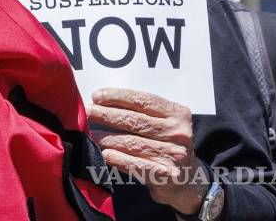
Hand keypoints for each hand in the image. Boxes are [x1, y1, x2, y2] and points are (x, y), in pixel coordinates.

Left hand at [88, 87, 207, 215]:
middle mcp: (178, 133)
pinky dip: (120, 159)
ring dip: (108, 137)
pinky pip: (137, 165)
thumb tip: (101, 101)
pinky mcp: (166, 175)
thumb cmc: (165, 144)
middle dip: (107, 115)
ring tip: (92, 135)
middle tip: (88, 112)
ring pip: (133, 142)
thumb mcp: (162, 123)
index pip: (143, 100)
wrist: (187, 180)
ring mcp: (174, 154)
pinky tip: (106, 154)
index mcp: (178, 114)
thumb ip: (140, 112)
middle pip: (136, 120)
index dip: (117, 96)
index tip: (96, 96)